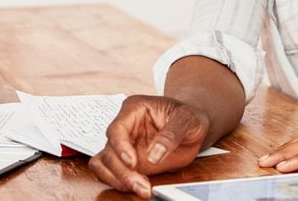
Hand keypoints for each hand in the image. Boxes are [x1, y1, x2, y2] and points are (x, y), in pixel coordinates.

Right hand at [88, 95, 209, 197]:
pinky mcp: (126, 162)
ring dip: (117, 179)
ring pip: (104, 164)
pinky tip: (138, 185)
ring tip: (140, 187)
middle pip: (109, 150)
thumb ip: (171, 134)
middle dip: (122, 171)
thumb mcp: (187, 119)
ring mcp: (123, 146)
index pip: (117, 128)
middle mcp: (125, 127)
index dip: (121, 147)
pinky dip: (119, 182)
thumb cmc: (188, 117)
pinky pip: (111, 173)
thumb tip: (154, 154)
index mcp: (134, 109)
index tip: (132, 163)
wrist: (192, 127)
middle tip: (140, 184)